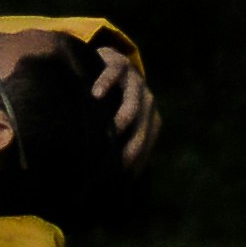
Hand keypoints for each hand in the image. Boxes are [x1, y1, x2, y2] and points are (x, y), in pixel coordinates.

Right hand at [99, 48, 164, 170]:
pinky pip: (114, 74)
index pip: (144, 146)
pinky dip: (106, 84)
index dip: (133, 164)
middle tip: (110, 164)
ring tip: (108, 133)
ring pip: (132, 104)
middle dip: (128, 148)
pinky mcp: (119, 62)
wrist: (112, 62)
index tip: (118, 179)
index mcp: (150, 118)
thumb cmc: (111, 102)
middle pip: (141, 130)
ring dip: (122, 119)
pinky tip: (94, 95)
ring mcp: (135, 81)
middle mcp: (147, 101)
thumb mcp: (119, 123)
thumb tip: (111, 185)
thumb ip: (119, 145)